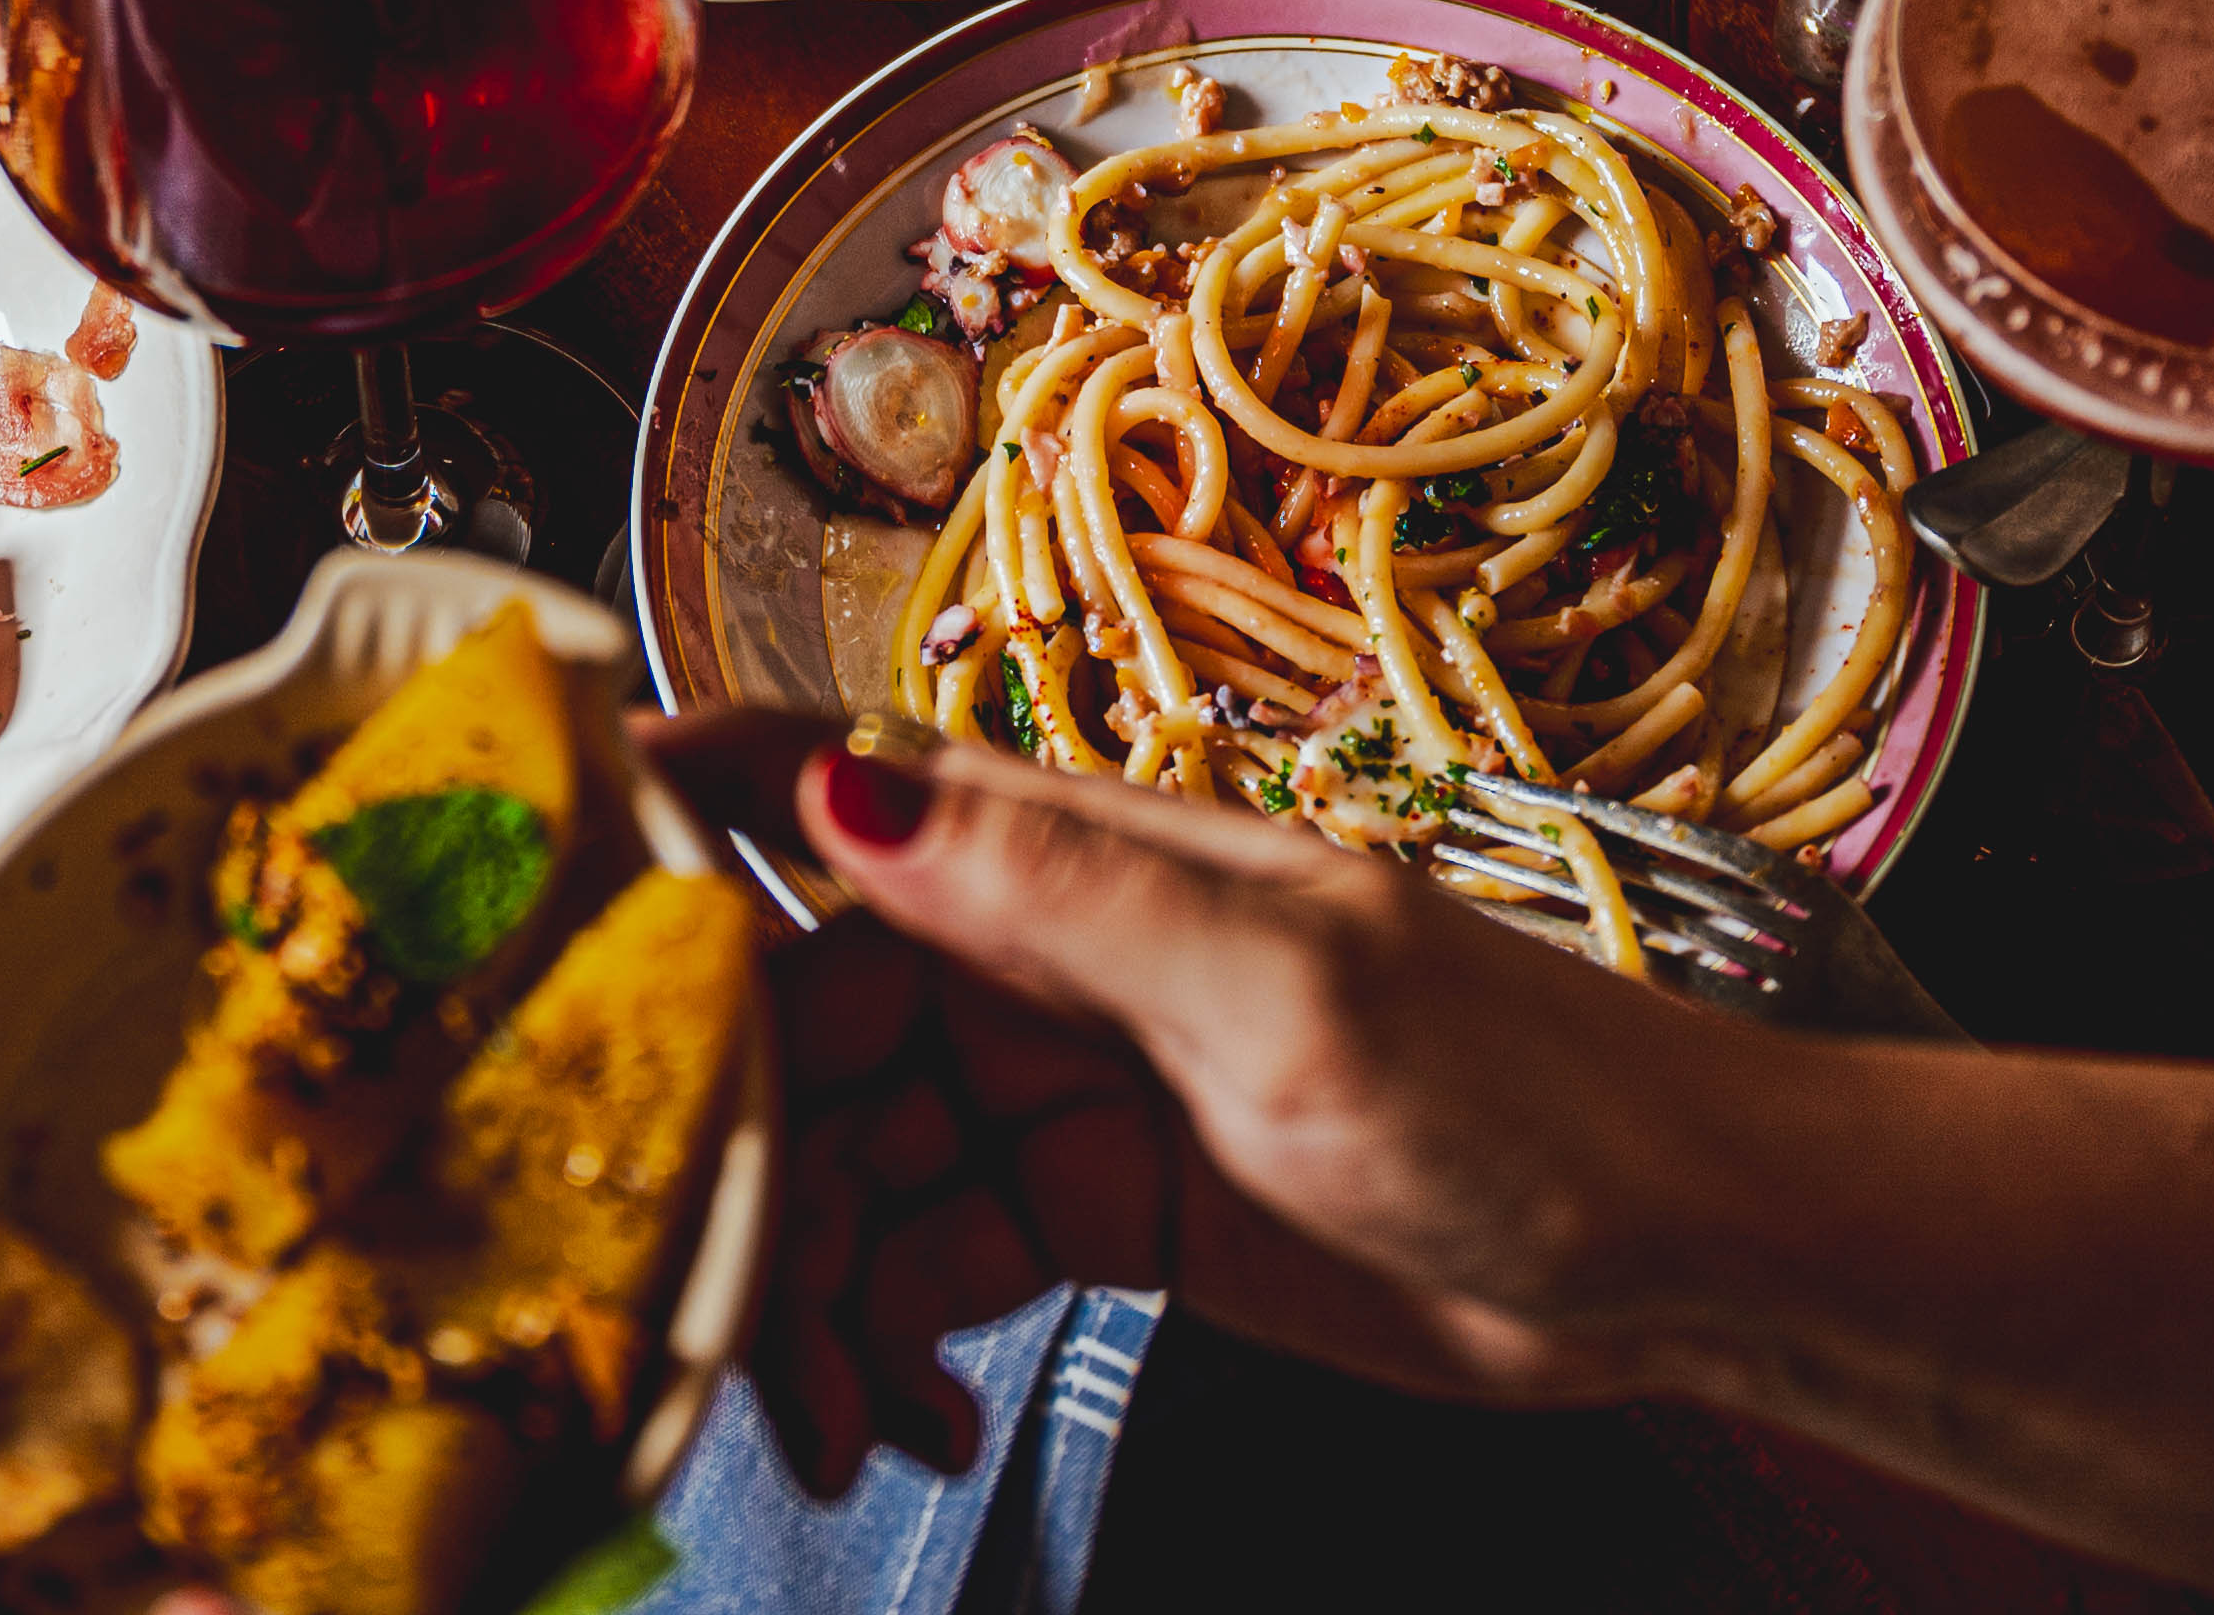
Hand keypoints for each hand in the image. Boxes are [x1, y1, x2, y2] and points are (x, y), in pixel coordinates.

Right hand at [661, 717, 1755, 1488]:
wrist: (1670, 1252)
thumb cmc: (1528, 1086)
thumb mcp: (1280, 984)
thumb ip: (1053, 891)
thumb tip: (840, 788)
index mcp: (1082, 856)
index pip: (834, 799)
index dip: (684, 822)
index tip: (542, 864)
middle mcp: (1047, 956)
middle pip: (804, 1024)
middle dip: (733, 1155)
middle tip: (706, 1293)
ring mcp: (1064, 1086)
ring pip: (849, 1165)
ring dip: (810, 1291)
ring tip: (834, 1421)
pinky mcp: (1092, 1212)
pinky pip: (926, 1263)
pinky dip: (889, 1348)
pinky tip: (908, 1425)